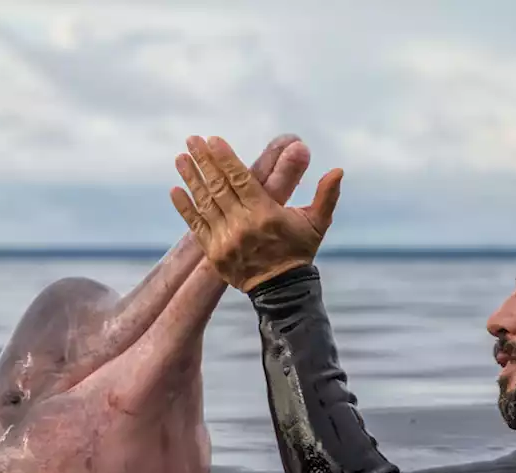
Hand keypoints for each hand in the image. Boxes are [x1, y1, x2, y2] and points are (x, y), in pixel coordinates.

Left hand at [170, 135, 343, 291]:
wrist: (282, 290)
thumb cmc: (300, 251)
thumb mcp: (317, 223)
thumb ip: (326, 195)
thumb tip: (339, 170)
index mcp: (266, 214)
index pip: (240, 179)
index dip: (225, 158)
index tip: (212, 139)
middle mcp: (242, 225)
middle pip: (219, 186)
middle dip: (204, 161)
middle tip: (192, 140)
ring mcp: (226, 240)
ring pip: (205, 203)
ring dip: (191, 179)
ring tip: (180, 158)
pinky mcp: (214, 253)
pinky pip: (196, 226)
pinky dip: (186, 208)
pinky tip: (176, 190)